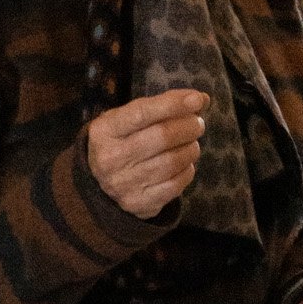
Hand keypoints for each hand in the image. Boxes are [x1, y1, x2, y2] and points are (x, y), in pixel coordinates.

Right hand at [86, 89, 208, 219]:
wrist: (101, 184)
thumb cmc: (123, 141)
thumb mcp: (130, 118)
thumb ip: (163, 105)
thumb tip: (201, 99)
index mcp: (105, 131)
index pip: (142, 113)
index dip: (173, 104)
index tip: (197, 99)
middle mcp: (110, 158)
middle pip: (162, 137)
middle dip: (188, 127)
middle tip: (197, 124)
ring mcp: (124, 184)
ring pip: (172, 161)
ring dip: (190, 149)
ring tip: (191, 143)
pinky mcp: (139, 203)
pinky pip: (175, 185)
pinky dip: (187, 170)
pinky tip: (184, 164)